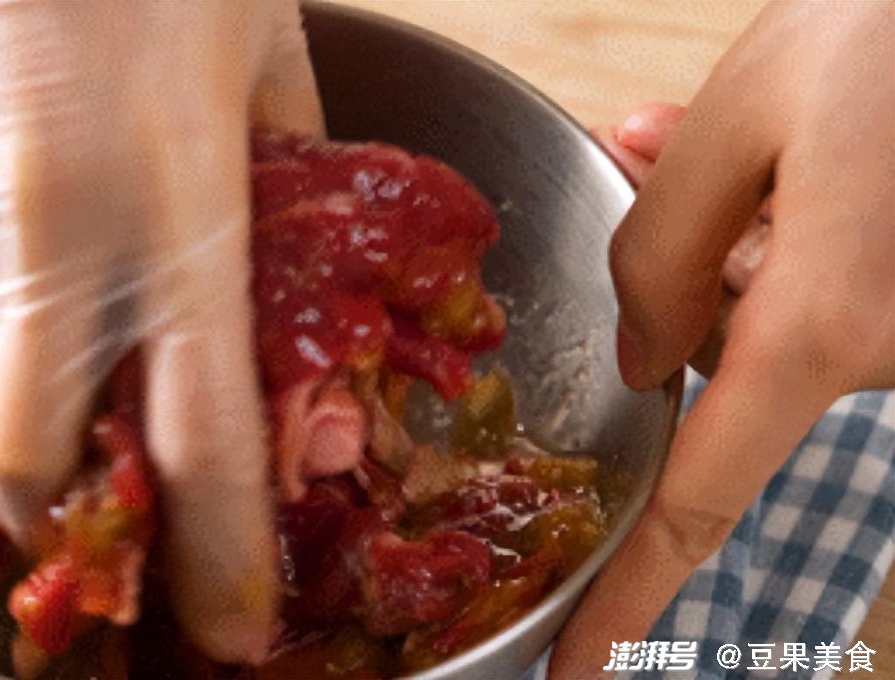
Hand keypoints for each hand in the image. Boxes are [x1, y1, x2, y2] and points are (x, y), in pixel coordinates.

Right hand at [0, 1, 321, 662]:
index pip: (205, 434)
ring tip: (28, 432)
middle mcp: (54, 226)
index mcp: (179, 205)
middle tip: (98, 518)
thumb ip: (287, 175)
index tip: (223, 630)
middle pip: (32, 454)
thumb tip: (296, 271)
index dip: (216, 555)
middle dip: (67, 517)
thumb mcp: (259, 52)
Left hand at [552, 2, 893, 675]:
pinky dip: (769, 241)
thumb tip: (641, 357)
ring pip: (767, 330)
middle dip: (670, 288)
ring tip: (680, 133)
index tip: (580, 672)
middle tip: (645, 158)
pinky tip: (765, 162)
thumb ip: (662, 248)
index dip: (635, 603)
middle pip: (725, 378)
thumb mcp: (749, 112)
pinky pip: (822, 307)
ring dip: (713, 244)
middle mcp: (883, 356)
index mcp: (819, 331)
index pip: (700, 506)